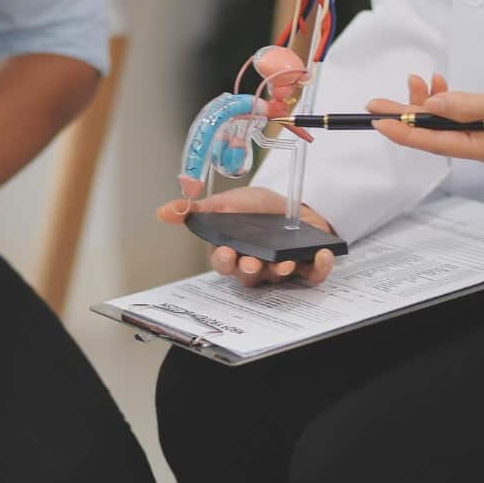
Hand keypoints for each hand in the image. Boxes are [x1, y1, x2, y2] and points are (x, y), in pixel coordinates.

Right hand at [156, 186, 337, 286]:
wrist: (292, 205)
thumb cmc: (256, 209)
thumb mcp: (226, 203)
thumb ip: (197, 210)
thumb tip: (162, 212)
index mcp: (234, 253)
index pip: (223, 264)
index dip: (223, 262)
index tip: (225, 253)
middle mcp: (255, 266)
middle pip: (248, 277)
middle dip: (249, 270)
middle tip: (252, 262)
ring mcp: (281, 269)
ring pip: (278, 279)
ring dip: (280, 270)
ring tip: (284, 261)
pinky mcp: (307, 267)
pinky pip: (313, 276)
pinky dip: (319, 268)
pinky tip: (321, 254)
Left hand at [367, 64, 483, 167]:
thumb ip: (465, 105)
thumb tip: (430, 109)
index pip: (436, 143)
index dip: (404, 132)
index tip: (378, 122)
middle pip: (435, 134)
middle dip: (406, 116)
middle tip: (375, 103)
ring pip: (444, 122)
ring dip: (427, 103)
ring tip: (416, 80)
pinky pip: (459, 114)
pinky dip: (445, 99)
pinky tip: (437, 84)